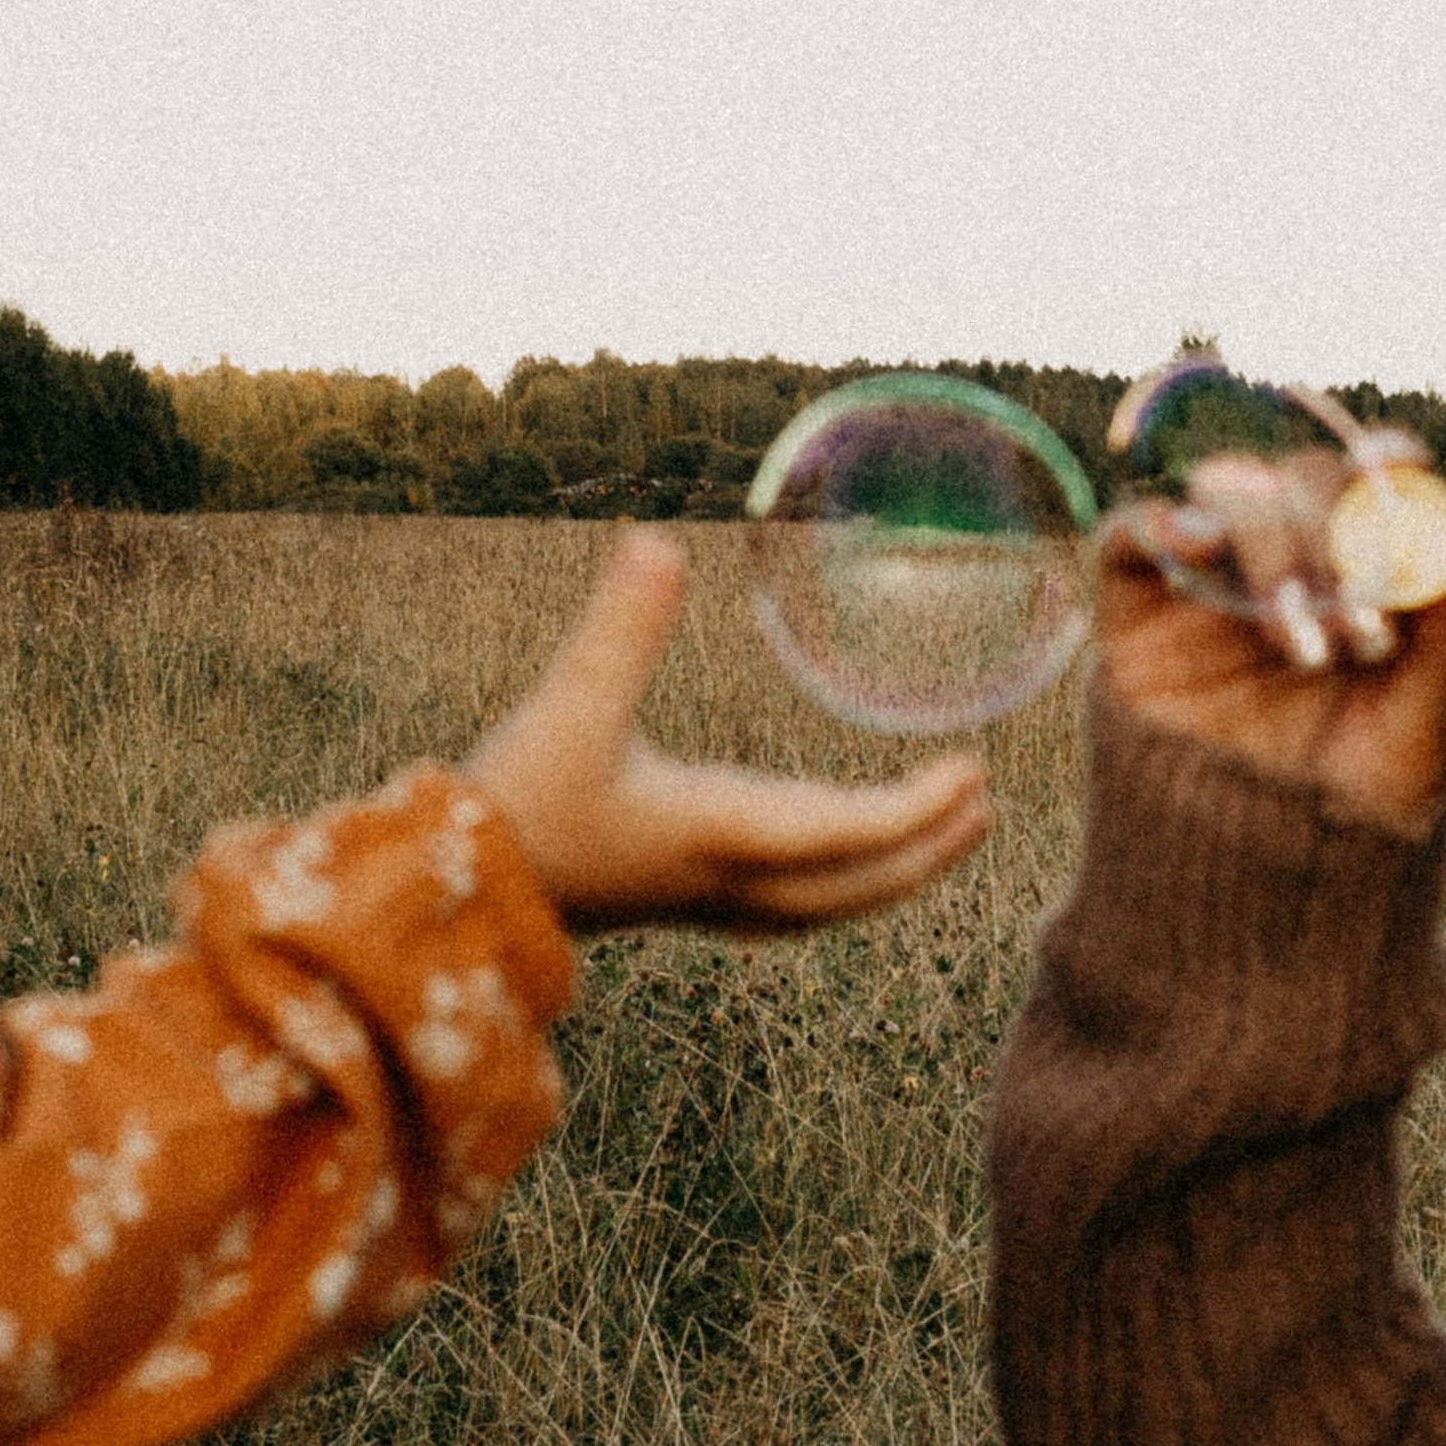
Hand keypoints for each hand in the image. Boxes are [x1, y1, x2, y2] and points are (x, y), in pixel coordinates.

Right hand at [465, 528, 989, 933]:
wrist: (460, 898)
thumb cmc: (517, 803)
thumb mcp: (569, 706)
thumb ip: (621, 628)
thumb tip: (657, 543)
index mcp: (720, 835)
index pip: (847, 837)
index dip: (917, 810)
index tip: (973, 770)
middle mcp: (729, 878)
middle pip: (860, 885)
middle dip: (929, 848)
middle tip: (986, 801)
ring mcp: (710, 898)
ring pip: (831, 902)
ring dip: (894, 869)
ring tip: (943, 828)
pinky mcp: (687, 898)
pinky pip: (795, 901)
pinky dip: (841, 879)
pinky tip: (838, 854)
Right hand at [1098, 461, 1445, 837]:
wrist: (1254, 896)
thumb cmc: (1349, 813)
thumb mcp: (1415, 724)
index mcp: (1359, 575)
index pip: (1371, 481)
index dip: (1385, 462)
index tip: (1403, 468)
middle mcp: (1284, 563)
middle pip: (1298, 477)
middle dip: (1333, 529)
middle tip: (1362, 622)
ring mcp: (1207, 584)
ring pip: (1225, 494)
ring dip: (1269, 546)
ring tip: (1303, 645)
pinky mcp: (1135, 616)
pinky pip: (1129, 536)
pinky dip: (1158, 521)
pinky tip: (1197, 543)